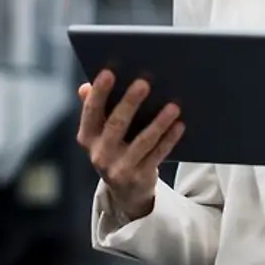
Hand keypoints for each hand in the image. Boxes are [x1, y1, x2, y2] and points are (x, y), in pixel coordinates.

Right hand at [76, 71, 183, 220]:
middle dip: (130, 103)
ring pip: (142, 142)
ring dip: (158, 123)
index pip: (91, 112)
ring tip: (173, 106)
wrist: (125, 191)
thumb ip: (94, 108)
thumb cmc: (114, 149)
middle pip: (116, 125)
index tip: (108, 73)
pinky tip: (179, 125)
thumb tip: (85, 87)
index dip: (99, 92)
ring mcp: (119, 169)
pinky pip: (157, 155)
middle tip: (144, 83)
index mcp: (87, 138)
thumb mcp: (100, 132)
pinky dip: (169, 140)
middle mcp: (100, 154)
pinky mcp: (139, 177)